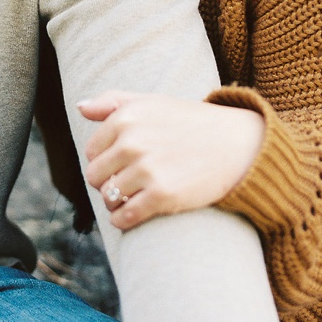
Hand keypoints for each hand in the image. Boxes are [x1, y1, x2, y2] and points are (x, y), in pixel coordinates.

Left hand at [77, 92, 265, 230]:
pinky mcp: (162, 195)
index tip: (120, 166)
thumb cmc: (193, 123)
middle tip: (125, 186)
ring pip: (108, 196)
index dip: (104, 162)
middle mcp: (132, 142)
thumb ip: (113, 101)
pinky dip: (122, 221)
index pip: (92, 151)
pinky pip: (124, 216)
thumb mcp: (153, 102)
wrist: (241, 145)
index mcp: (126, 118)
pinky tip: (128, 218)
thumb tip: (81, 107)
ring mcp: (147, 169)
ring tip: (130, 200)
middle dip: (106, 183)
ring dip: (115, 203)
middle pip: (94, 175)